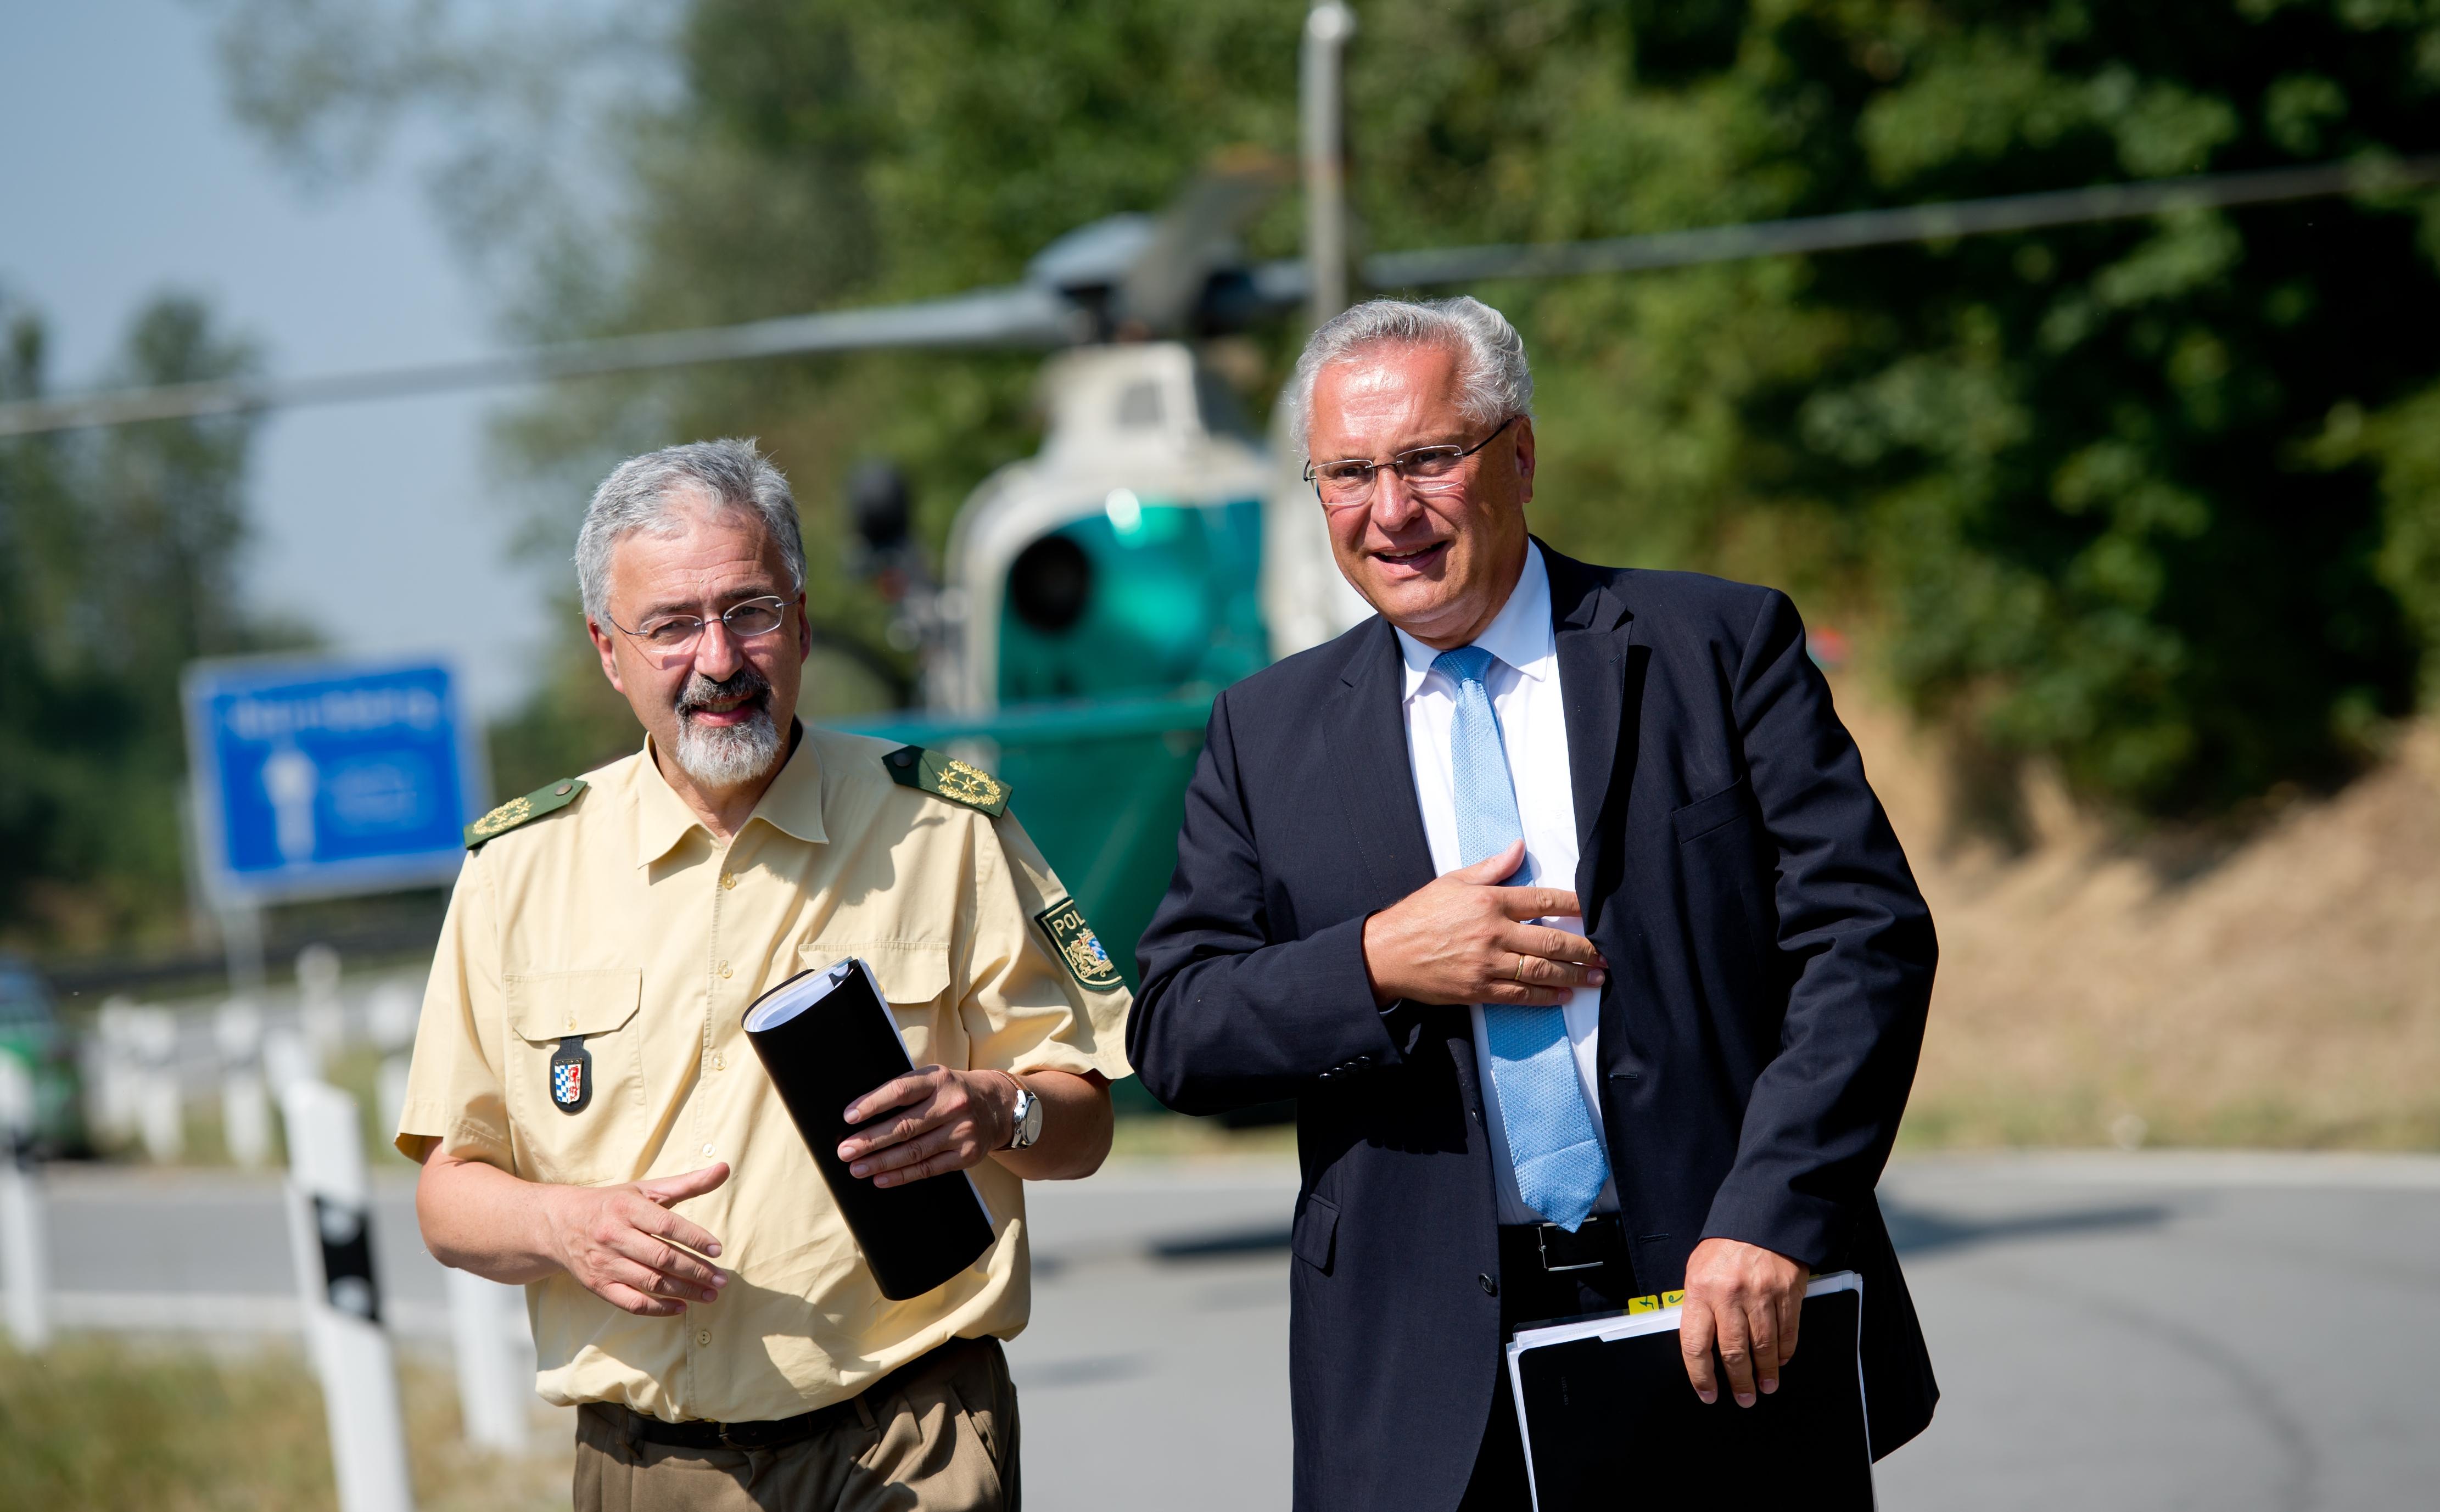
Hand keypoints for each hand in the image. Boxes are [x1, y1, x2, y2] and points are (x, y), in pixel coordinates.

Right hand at [540, 1163, 730, 1317]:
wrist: (560, 1223)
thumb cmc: (613, 1204)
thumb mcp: (647, 1189)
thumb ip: (688, 1183)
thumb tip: (725, 1169)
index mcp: (627, 1208)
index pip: (666, 1226)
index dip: (694, 1239)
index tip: (718, 1250)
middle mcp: (614, 1235)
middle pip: (661, 1258)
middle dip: (696, 1270)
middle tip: (722, 1280)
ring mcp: (604, 1263)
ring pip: (650, 1282)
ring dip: (684, 1291)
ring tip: (710, 1294)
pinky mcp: (598, 1285)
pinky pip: (631, 1303)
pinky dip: (658, 1308)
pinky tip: (681, 1307)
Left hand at [839, 1067, 1018, 1187]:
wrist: (997, 1106)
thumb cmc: (952, 1092)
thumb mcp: (934, 1079)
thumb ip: (904, 1090)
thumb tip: (860, 1114)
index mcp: (938, 1080)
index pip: (901, 1091)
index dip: (873, 1104)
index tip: (849, 1117)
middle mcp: (952, 1104)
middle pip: (905, 1126)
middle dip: (871, 1141)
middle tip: (845, 1151)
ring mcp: (961, 1131)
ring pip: (914, 1151)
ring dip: (881, 1162)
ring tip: (857, 1168)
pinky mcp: (966, 1155)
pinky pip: (928, 1169)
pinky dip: (901, 1176)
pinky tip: (881, 1179)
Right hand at [1360, 840, 1606, 1006]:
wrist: (1386, 954)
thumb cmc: (1418, 914)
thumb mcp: (1452, 881)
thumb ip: (1491, 867)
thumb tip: (1519, 848)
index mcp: (1489, 901)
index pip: (1543, 899)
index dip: (1574, 904)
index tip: (1594, 910)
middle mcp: (1493, 932)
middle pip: (1551, 939)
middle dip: (1584, 947)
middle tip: (1607, 952)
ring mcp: (1487, 964)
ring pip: (1542, 970)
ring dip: (1574, 974)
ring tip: (1596, 976)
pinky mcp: (1479, 989)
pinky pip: (1520, 995)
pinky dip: (1546, 996)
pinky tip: (1564, 995)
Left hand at [1679, 1237, 1807, 1406]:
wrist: (1760, 1218)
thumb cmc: (1724, 1247)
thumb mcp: (1697, 1270)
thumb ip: (1697, 1306)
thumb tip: (1699, 1344)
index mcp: (1701, 1290)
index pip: (1696, 1344)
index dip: (1701, 1375)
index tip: (1708, 1393)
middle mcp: (1730, 1295)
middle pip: (1733, 1352)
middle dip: (1739, 1382)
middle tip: (1744, 1398)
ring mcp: (1761, 1294)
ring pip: (1763, 1347)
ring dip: (1766, 1373)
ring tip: (1766, 1387)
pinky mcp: (1787, 1292)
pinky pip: (1787, 1332)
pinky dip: (1784, 1351)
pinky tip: (1780, 1361)